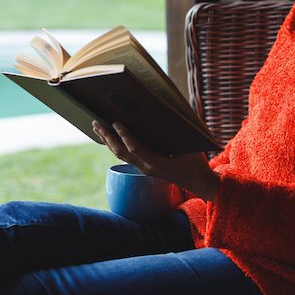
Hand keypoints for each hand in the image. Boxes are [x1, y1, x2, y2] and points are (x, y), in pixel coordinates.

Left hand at [92, 121, 218, 200]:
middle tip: (96, 122)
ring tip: (97, 127)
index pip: (135, 148)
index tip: (116, 122)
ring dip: (107, 140)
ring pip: (120, 155)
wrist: (198, 182)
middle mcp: (146, 167)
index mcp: (157, 163)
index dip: (125, 135)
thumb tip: (170, 112)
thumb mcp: (190, 147)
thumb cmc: (196, 162)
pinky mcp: (144, 166)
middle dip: (108, 137)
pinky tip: (110, 137)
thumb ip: (178, 133)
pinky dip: (115, 144)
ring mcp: (143, 168)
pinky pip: (125, 155)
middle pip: (121, 152)